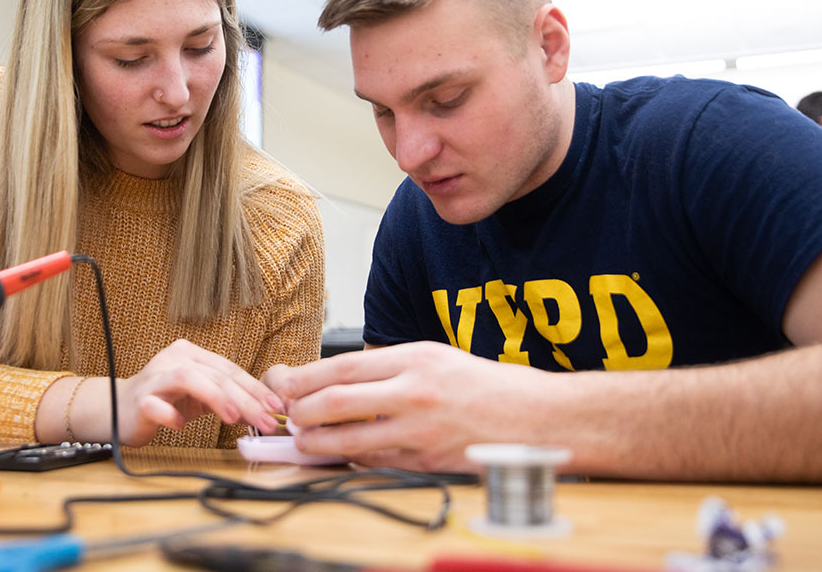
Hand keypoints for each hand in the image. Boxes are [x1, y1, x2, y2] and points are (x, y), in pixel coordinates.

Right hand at [115, 339, 284, 445]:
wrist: (118, 409)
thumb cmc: (165, 401)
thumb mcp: (202, 398)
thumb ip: (230, 400)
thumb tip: (266, 412)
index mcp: (192, 354)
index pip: (230, 369)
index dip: (256, 388)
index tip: (277, 407)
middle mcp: (174, 359)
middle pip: (216, 375)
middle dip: (245, 399)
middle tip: (266, 420)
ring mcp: (155, 378)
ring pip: (189, 378)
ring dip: (215, 397)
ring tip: (234, 418)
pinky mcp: (139, 399)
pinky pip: (155, 405)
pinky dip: (169, 414)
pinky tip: (180, 426)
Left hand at [267, 341, 558, 471]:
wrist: (537, 417)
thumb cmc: (485, 386)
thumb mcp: (436, 358)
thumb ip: (389, 369)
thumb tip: (336, 380)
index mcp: (415, 358)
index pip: (342, 366)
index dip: (304, 378)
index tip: (284, 384)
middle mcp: (415, 391)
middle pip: (336, 402)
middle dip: (302, 412)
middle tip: (290, 416)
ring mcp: (421, 430)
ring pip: (349, 441)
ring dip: (317, 444)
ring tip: (305, 441)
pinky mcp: (427, 461)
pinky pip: (376, 463)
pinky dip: (353, 461)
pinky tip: (342, 457)